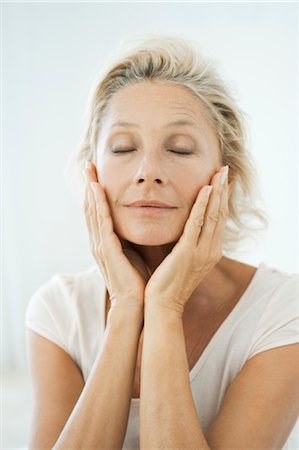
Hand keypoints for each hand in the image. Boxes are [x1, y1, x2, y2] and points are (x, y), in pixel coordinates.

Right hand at [83, 161, 149, 310]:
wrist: (135, 304)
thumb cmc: (136, 280)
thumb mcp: (133, 252)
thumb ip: (130, 238)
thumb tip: (139, 222)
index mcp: (104, 242)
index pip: (97, 212)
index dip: (95, 192)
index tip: (96, 173)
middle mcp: (98, 241)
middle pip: (91, 208)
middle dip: (89, 185)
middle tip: (88, 164)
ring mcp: (100, 245)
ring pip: (93, 211)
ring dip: (90, 189)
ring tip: (89, 169)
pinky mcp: (107, 250)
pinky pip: (101, 223)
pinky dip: (98, 205)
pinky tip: (96, 190)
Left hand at [144, 165, 229, 317]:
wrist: (162, 305)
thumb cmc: (168, 283)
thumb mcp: (183, 260)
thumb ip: (187, 243)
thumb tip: (185, 228)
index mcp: (210, 252)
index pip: (219, 220)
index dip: (222, 199)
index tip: (222, 182)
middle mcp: (210, 251)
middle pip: (220, 214)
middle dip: (223, 190)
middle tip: (225, 170)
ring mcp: (201, 252)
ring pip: (213, 216)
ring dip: (217, 192)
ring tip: (220, 173)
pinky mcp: (188, 252)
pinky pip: (197, 224)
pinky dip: (203, 206)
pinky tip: (206, 190)